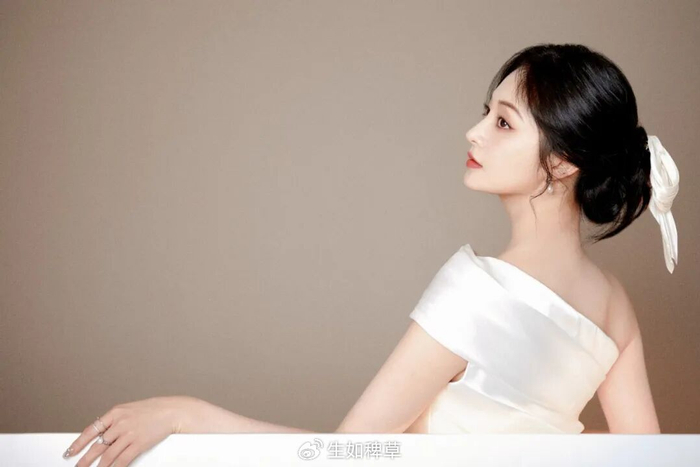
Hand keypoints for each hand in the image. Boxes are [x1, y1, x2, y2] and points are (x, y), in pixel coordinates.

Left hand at [62, 395, 194, 466]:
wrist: (171, 411)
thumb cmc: (152, 410)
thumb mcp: (130, 411)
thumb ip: (115, 422)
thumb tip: (102, 437)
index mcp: (115, 412)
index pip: (91, 430)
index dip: (78, 443)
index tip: (69, 452)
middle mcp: (120, 423)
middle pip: (97, 446)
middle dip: (85, 460)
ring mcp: (129, 434)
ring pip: (108, 456)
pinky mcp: (139, 443)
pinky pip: (123, 460)